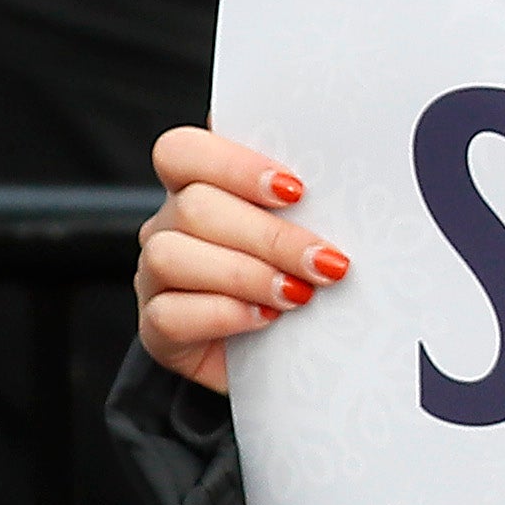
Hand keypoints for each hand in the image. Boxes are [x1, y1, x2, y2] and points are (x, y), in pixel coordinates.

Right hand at [135, 125, 342, 392]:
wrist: (289, 353)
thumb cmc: (304, 276)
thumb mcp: (310, 231)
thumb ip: (310, 202)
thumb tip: (349, 180)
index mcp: (202, 187)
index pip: (184, 152)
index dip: (234, 165)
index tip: (296, 190)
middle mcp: (170, 226)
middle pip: (192, 207)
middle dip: (269, 236)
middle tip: (326, 262)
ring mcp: (155, 278)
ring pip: (171, 257)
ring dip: (246, 275)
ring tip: (299, 293)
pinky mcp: (158, 330)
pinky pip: (170, 315)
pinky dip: (224, 314)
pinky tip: (266, 317)